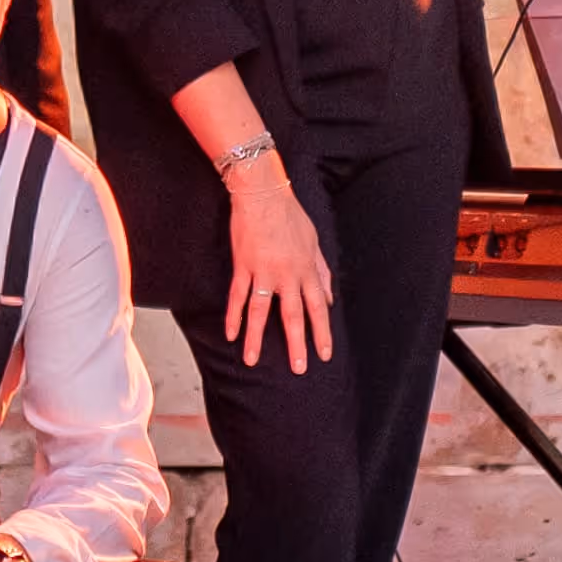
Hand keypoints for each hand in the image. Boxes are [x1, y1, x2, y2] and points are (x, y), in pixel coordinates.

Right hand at [217, 157, 334, 373]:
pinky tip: (231, 334)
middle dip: (297, 344)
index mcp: (307, 269)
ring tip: (252, 361)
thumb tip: (330, 296)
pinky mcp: (243, 266)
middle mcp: (287, 274)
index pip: (318, 307)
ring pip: (260, 312)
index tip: (324, 353)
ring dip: (256, 338)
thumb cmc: (289, 214)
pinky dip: (233, 316)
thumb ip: (321, 271)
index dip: (322, 332)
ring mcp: (263, 272)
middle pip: (293, 315)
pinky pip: (237, 296)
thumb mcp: (314, 242)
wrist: (263, 194)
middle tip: (298, 368)